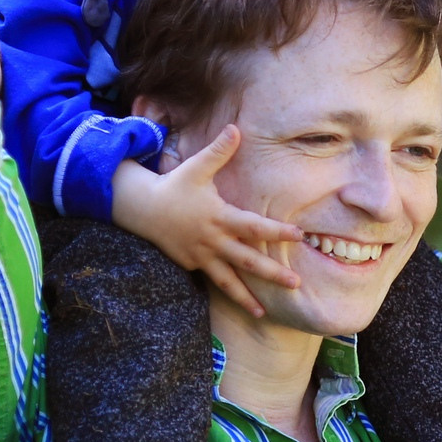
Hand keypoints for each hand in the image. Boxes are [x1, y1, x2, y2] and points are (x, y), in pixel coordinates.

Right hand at [108, 125, 304, 317]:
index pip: (254, 227)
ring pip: (228, 281)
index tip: (299, 236)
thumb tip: (235, 128)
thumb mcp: (196, 167)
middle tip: (296, 284)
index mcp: (219, 217)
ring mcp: (201, 256)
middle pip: (247, 261)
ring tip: (264, 313)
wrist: (141, 209)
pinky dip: (226, 294)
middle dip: (272, 274)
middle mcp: (213, 240)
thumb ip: (219, 151)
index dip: (277, 232)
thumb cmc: (174, 186)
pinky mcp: (191, 265)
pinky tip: (242, 305)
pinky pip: (212, 281)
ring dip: (246, 298)